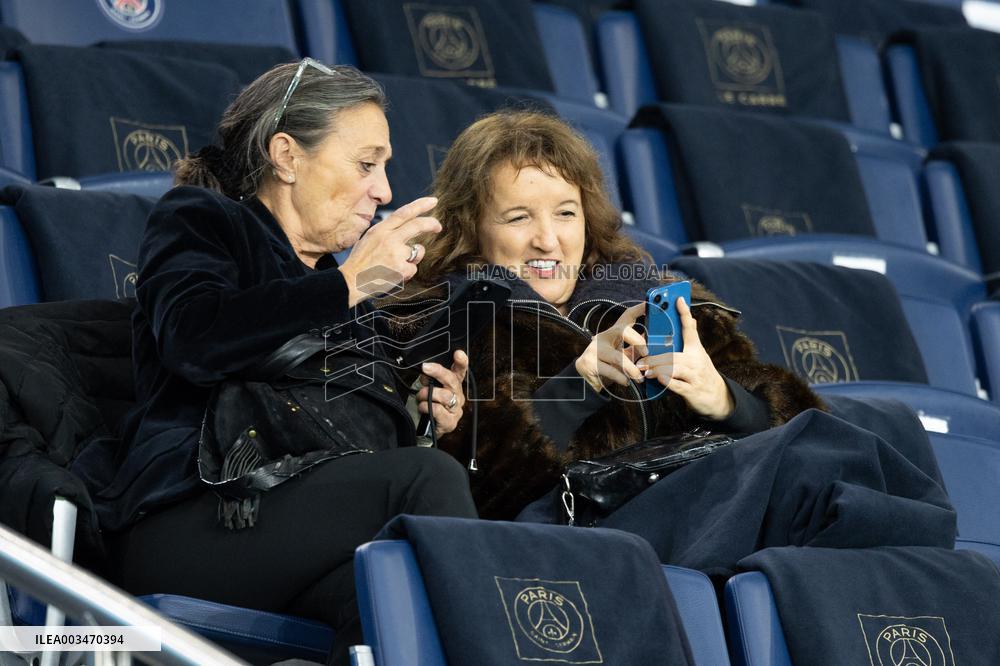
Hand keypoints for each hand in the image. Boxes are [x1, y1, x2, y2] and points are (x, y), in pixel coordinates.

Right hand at [338, 197, 442, 305]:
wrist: (351, 282)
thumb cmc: (359, 263)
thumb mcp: (368, 239)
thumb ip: (386, 232)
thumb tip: (402, 229)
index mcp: (380, 230)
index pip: (403, 212)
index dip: (420, 205)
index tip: (433, 201)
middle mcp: (389, 238)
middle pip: (417, 225)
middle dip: (431, 223)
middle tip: (438, 226)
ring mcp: (396, 253)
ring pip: (417, 250)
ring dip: (412, 258)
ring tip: (394, 265)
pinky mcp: (401, 268)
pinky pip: (413, 268)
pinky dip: (406, 273)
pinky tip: (392, 275)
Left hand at [416, 350, 468, 436]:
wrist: (424, 430)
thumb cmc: (427, 406)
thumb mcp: (426, 388)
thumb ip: (427, 379)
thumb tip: (425, 372)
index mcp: (453, 385)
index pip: (460, 371)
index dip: (461, 362)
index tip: (458, 353)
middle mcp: (458, 396)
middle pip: (452, 381)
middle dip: (438, 372)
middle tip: (426, 368)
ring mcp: (456, 410)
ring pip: (446, 396)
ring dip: (428, 394)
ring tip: (420, 397)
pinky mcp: (450, 422)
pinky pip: (439, 410)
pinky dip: (427, 407)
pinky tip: (422, 407)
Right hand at [574, 303, 647, 392]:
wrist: (585, 382)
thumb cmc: (608, 367)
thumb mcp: (623, 356)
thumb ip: (635, 349)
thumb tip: (654, 343)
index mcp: (612, 334)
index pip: (626, 317)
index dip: (639, 310)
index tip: (650, 303)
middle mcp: (602, 338)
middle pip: (622, 330)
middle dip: (638, 340)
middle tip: (646, 353)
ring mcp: (594, 350)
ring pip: (618, 357)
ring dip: (632, 369)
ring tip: (639, 377)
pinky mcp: (588, 364)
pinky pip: (611, 371)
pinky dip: (622, 378)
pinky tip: (626, 382)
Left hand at [638, 298, 733, 419]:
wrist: (718, 397)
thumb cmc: (702, 373)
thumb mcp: (699, 355)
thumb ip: (691, 339)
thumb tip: (691, 319)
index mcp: (696, 349)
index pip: (690, 328)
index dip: (684, 313)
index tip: (678, 299)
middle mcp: (696, 360)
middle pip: (674, 355)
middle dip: (656, 357)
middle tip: (640, 359)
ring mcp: (695, 376)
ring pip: (675, 369)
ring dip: (658, 368)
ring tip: (645, 369)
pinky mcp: (693, 391)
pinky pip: (678, 385)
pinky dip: (668, 382)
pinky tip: (658, 379)